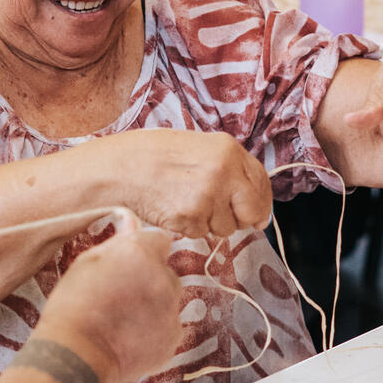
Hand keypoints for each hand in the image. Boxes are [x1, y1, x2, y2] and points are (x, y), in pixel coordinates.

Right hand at [41, 223, 182, 382]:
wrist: (75, 356)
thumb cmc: (72, 307)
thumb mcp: (86, 264)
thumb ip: (116, 243)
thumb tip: (131, 222)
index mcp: (140, 253)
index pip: (161, 240)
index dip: (146, 251)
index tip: (132, 264)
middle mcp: (163, 278)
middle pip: (166, 273)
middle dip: (150, 281)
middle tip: (121, 296)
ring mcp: (171, 310)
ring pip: (169, 301)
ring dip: (154, 306)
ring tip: (122, 322)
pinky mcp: (173, 338)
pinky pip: (168, 327)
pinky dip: (154, 331)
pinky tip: (128, 338)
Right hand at [90, 129, 272, 238]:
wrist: (120, 168)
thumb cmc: (154, 157)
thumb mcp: (198, 149)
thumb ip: (228, 169)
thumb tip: (254, 203)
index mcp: (229, 149)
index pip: (262, 181)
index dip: (261, 201)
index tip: (256, 213)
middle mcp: (224, 171)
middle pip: (253, 210)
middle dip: (240, 219)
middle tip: (219, 215)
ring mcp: (209, 195)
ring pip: (227, 228)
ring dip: (209, 223)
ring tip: (184, 203)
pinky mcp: (192, 217)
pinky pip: (202, 234)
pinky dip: (189, 228)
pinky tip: (172, 209)